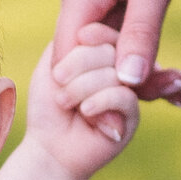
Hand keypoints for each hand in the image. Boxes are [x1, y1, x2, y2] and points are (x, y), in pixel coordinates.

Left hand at [27, 37, 142, 179]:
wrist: (50, 147)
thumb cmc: (48, 106)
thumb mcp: (51, 65)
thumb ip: (69, 41)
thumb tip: (92, 32)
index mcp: (100, 53)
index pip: (104, 32)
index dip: (85, 40)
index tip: (63, 61)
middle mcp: (117, 68)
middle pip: (109, 48)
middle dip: (77, 65)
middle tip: (59, 86)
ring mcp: (127, 90)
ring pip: (115, 72)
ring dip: (82, 88)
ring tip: (66, 103)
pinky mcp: (132, 115)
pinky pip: (124, 96)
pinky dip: (99, 101)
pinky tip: (85, 112)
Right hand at [56, 0, 180, 104]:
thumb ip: (140, 29)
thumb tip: (126, 81)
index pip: (68, 58)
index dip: (88, 89)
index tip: (119, 115)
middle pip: (89, 60)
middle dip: (121, 85)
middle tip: (170, 98)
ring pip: (109, 53)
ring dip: (138, 74)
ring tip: (178, 91)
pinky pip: (125, 39)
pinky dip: (144, 58)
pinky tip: (172, 77)